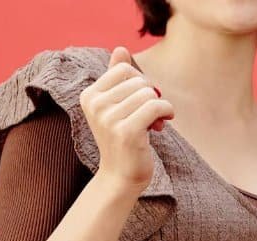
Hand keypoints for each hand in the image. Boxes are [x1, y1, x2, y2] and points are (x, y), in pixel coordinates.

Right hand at [80, 46, 174, 191]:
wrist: (120, 177)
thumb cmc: (121, 140)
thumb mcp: (115, 106)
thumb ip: (116, 77)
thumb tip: (120, 49)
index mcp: (89, 96)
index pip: (123, 69)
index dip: (139, 82)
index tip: (141, 100)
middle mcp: (95, 105)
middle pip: (138, 81)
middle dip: (150, 95)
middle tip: (149, 115)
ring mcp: (109, 119)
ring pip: (149, 93)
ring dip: (159, 106)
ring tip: (154, 122)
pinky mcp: (126, 132)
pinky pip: (156, 106)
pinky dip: (167, 112)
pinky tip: (164, 123)